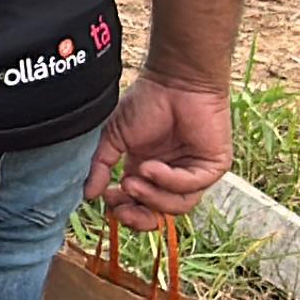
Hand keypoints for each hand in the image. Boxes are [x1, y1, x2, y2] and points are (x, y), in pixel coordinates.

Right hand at [86, 71, 233, 226]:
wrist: (175, 82)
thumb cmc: (146, 102)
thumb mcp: (113, 136)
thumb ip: (100, 165)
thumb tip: (87, 194)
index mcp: (148, 171)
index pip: (140, 205)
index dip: (124, 209)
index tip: (105, 200)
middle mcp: (172, 176)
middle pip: (160, 214)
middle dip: (139, 217)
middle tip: (120, 208)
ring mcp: (193, 173)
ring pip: (177, 206)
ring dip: (152, 198)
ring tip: (131, 182)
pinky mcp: (212, 167)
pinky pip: (191, 187)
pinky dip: (169, 181)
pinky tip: (151, 167)